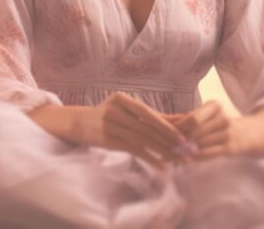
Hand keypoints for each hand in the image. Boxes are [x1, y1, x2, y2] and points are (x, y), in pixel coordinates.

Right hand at [72, 92, 188, 169]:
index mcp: (121, 98)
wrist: (78, 123)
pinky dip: (150, 158)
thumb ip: (148, 115)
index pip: (147, 113)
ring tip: (176, 160)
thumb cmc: (108, 115)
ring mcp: (109, 124)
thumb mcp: (125, 110)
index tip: (183, 137)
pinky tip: (161, 165)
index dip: (166, 125)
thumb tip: (179, 119)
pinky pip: (133, 150)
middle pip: (146, 127)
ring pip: (141, 139)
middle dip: (168, 141)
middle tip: (184, 152)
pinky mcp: (107, 140)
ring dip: (162, 151)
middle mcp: (114, 109)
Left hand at [160, 100, 248, 160]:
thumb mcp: (209, 114)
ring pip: (200, 143)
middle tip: (164, 146)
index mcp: (214, 105)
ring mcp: (228, 134)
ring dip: (184, 151)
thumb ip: (191, 119)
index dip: (178, 127)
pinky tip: (185, 160)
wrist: (249, 133)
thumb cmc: (220, 122)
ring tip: (170, 155)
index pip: (193, 118)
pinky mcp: (231, 148)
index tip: (164, 133)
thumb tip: (167, 126)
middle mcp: (222, 118)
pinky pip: (208, 154)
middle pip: (195, 131)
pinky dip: (195, 157)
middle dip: (179, 139)